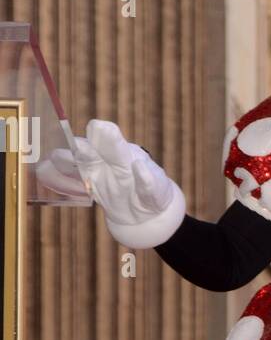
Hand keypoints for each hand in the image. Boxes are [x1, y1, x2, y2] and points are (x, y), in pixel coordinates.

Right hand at [42, 121, 184, 247]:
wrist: (143, 212)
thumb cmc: (153, 196)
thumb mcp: (156, 193)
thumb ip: (148, 181)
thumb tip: (139, 165)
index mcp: (126, 156)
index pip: (115, 142)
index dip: (106, 135)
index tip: (97, 128)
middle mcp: (107, 158)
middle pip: (91, 149)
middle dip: (80, 146)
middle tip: (70, 145)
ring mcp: (95, 169)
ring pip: (78, 161)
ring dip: (66, 159)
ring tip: (55, 158)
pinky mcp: (86, 182)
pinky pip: (72, 178)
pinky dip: (60, 174)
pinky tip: (45, 170)